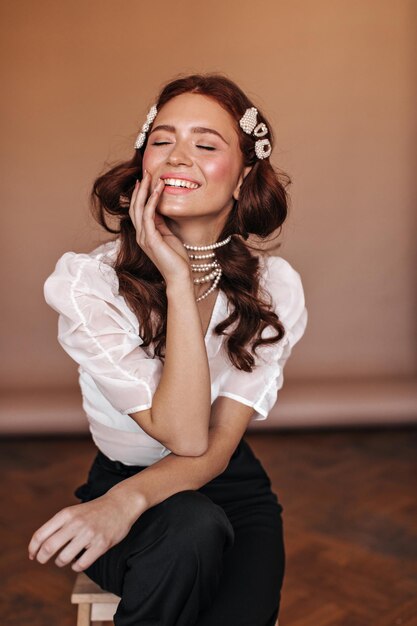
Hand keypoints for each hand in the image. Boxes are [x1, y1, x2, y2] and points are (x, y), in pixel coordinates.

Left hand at [27, 490, 145, 571]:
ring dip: (60, 562)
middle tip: (43, 560)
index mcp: (66, 514)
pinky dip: (75, 567)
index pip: (41, 535)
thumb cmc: (94, 510)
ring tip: (64, 559)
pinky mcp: (102, 544)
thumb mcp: (73, 511)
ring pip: (63, 558)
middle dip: (42, 558)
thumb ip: (58, 525)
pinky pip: (81, 564)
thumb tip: (39, 546)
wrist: (120, 504)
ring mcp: (89, 534)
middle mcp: (76, 523)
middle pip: (49, 548)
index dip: (32, 549)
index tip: (32, 555)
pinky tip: (77, 562)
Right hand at [129, 171, 191, 284]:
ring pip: (139, 209)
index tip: (145, 180)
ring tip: (150, 176)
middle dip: (140, 188)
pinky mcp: (150, 239)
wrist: (179, 277)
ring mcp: (144, 238)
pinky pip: (149, 216)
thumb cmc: (177, 259)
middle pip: (135, 207)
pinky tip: (158, 190)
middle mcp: (140, 235)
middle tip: (145, 172)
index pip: (138, 210)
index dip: (140, 194)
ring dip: (144, 191)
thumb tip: (159, 208)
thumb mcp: (168, 236)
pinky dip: (153, 201)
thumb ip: (162, 224)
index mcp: (144, 235)